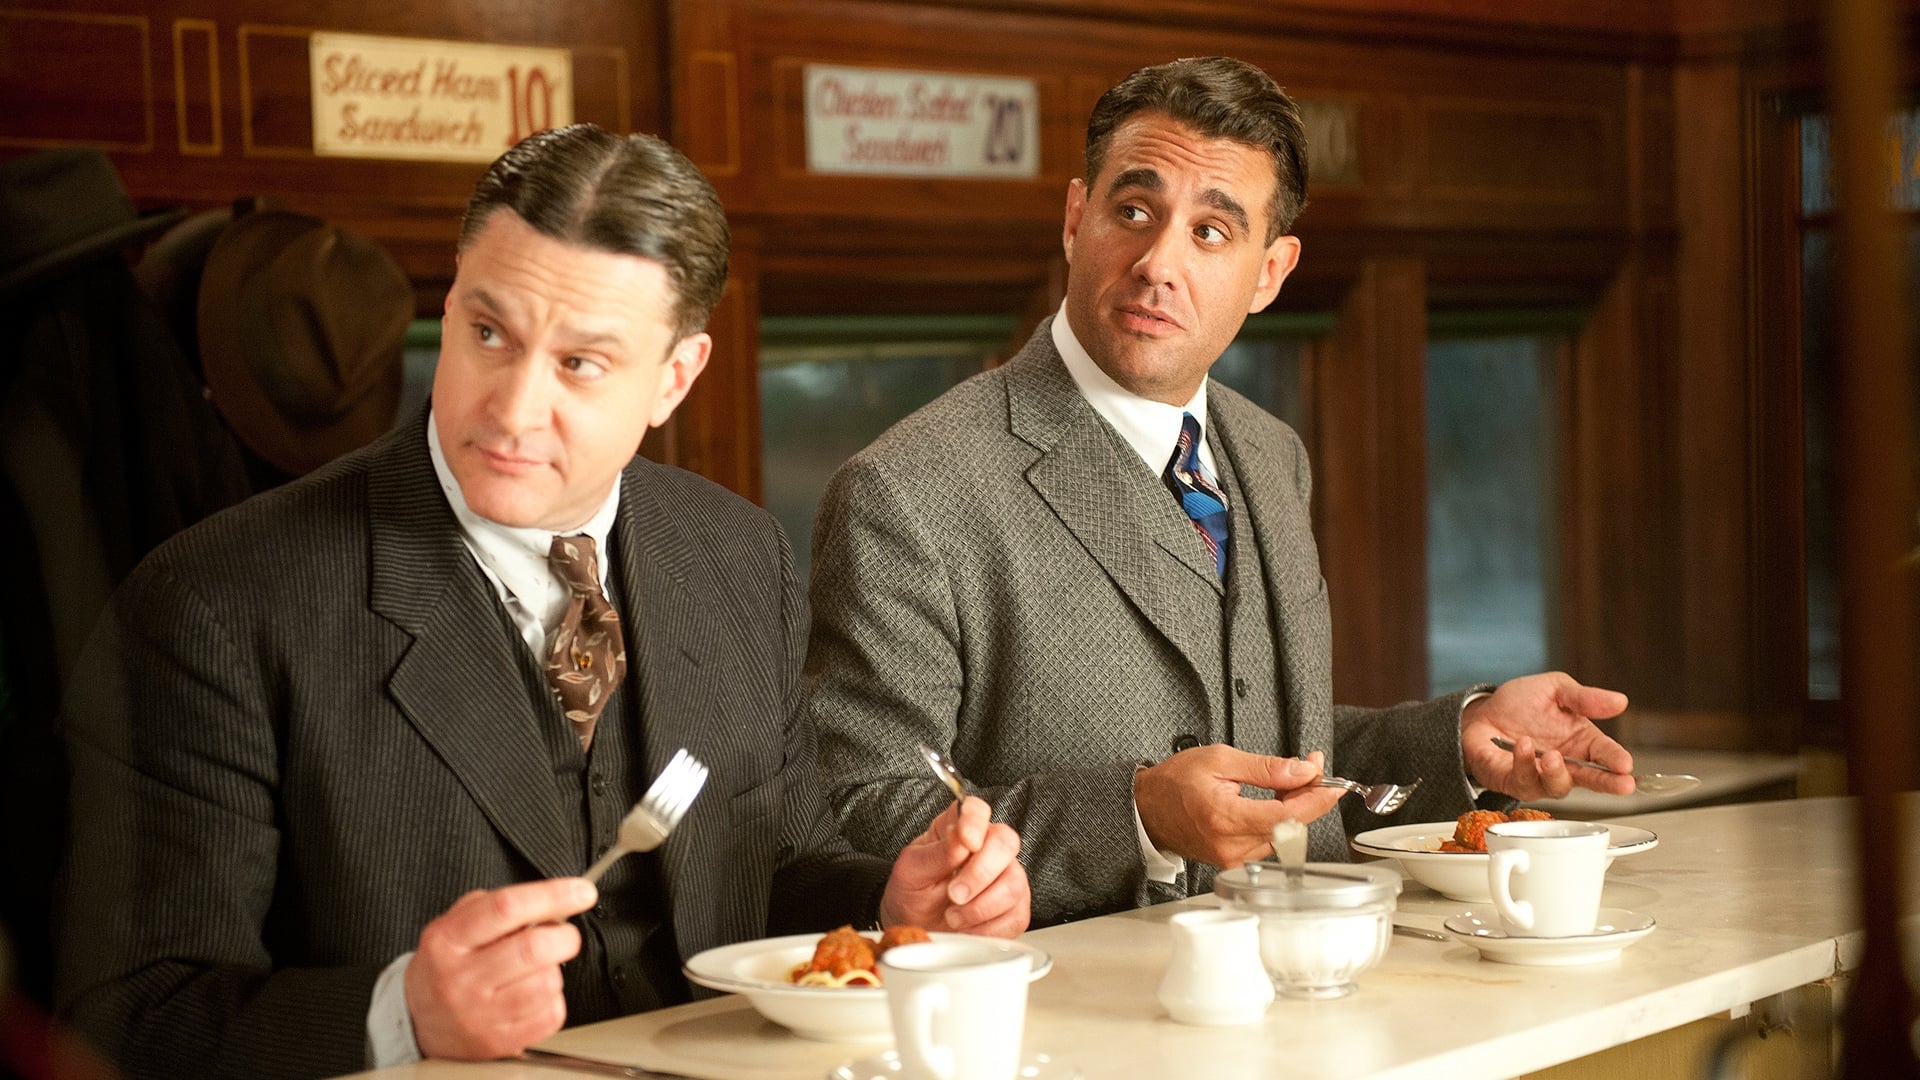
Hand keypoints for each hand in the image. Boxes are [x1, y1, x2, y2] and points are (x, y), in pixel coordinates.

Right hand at [405, 878, 597, 1059]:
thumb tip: (552, 901)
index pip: (507, 908)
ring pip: (547, 982)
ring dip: (554, 969)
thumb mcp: (454, 923)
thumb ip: (497, 905)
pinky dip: (553, 999)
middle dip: (565, 936)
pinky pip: (551, 1014)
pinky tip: (533, 995)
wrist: (419, 1019)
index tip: (582, 892)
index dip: (553, 895)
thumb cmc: (446, 965)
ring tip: (536, 969)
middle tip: (565, 935)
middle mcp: (459, 978)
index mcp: (447, 940)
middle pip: (534, 948)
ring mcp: (478, 1014)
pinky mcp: (498, 1042)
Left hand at [880, 795, 1028, 936]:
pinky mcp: (1015, 909)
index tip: (967, 841)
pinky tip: (968, 928)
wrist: (918, 932)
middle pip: (1005, 842)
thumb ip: (936, 853)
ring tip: (953, 916)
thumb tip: (961, 840)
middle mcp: (988, 848)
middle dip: (979, 873)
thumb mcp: (911, 872)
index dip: (975, 821)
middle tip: (953, 894)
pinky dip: (988, 928)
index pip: (977, 809)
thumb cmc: (913, 895)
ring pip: (1013, 883)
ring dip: (979, 907)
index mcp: (959, 829)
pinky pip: (1015, 916)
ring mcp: (1006, 877)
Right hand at [1133, 746, 1343, 867]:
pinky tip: (1278, 801)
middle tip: (1312, 769)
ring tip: (1291, 781)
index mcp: (1225, 817)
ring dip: (1295, 809)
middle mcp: (1231, 844)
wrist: (1146, 809)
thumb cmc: (1175, 782)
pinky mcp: (1233, 861)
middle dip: (1308, 797)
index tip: (1331, 782)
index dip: (1315, 799)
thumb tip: (1303, 771)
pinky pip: (1269, 842)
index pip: (1286, 815)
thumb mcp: (1220, 759)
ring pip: (1283, 836)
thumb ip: (1266, 768)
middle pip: (1290, 826)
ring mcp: (1232, 857)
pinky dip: (1280, 821)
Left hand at [1460, 672, 1633, 798]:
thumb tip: (1620, 701)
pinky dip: (1523, 763)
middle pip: (1591, 779)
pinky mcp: (1514, 782)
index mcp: (1581, 741)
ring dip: (1557, 772)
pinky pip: (1523, 781)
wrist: (1481, 712)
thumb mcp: (1555, 689)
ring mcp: (1541, 776)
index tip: (1626, 764)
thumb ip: (1584, 698)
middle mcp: (1566, 763)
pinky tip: (1522, 744)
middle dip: (1607, 783)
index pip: (1605, 753)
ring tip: (1552, 756)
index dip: (1617, 760)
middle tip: (1622, 784)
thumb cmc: (1521, 704)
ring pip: (1557, 786)